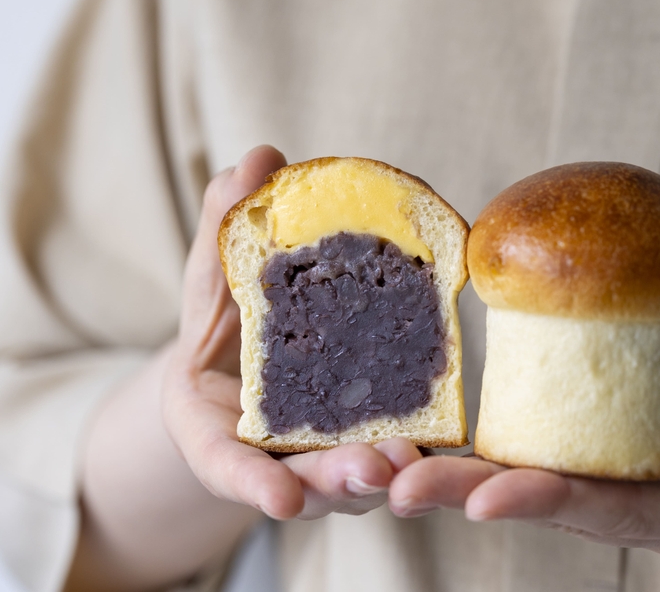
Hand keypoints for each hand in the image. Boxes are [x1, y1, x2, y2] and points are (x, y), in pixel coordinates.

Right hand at [163, 145, 422, 519]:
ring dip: (388, 469)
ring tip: (414, 455)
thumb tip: (260, 158)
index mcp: (219, 434)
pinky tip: (443, 431)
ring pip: (359, 475)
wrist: (250, 352)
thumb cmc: (226, 320)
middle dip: (340, 479)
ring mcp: (325, 457)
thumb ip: (227, 227)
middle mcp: (276, 458)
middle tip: (373, 468)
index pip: (230, 469)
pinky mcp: (371, 438)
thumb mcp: (216, 274)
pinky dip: (416, 441)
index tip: (280, 502)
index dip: (252, 486)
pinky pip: (395, 446)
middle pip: (309, 482)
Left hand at [389, 175, 659, 575]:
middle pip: (561, 514)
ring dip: (467, 483)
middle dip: (475, 497)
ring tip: (388, 466)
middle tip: (392, 482)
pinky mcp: (631, 489)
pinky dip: (500, 464)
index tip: (484, 493)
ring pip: (547, 502)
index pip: (631, 512)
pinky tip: (441, 444)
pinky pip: (559, 477)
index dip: (555, 501)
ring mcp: (648, 515)